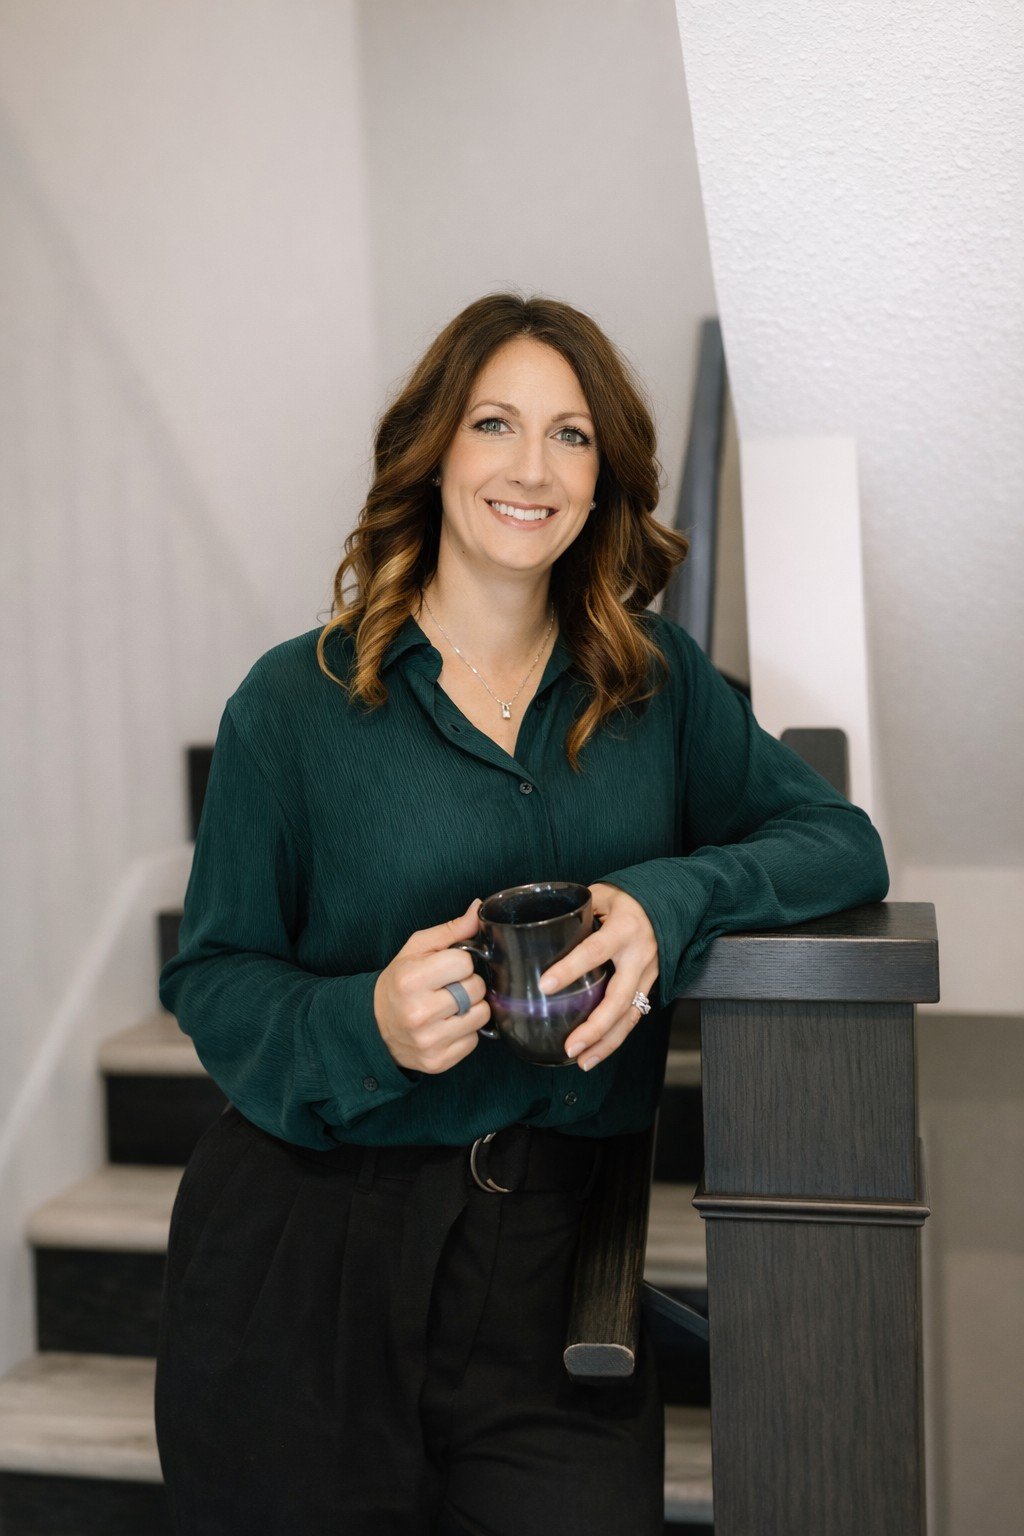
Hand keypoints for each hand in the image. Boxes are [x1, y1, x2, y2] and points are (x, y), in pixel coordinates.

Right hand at [374, 898, 490, 1073]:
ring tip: (451, 1006)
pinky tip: (448, 1025)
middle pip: (476, 989)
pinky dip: (466, 1032)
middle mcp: (419, 1012)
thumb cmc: (399, 983)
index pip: (465, 962)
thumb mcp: (415, 950)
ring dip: (472, 1008)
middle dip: (469, 984)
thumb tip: (479, 909)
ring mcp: (429, 1040)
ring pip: (481, 1015)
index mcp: (411, 979)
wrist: (375, 1026)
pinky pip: (474, 1040)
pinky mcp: (438, 1061)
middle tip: (450, 987)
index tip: (448, 967)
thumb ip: (450, 930)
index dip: (461, 962)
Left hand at [537, 883, 658, 1070]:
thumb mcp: (602, 895)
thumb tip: (538, 931)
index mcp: (624, 928)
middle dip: (594, 1027)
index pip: (593, 951)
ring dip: (606, 1042)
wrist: (671, 902)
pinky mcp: (650, 986)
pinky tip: (596, 1052)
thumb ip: (575, 913)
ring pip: (629, 1016)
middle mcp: (639, 955)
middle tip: (570, 1045)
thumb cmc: (630, 898)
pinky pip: (633, 1016)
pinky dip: (615, 1038)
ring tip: (582, 1060)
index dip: (570, 969)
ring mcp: (648, 974)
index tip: (545, 985)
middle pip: (618, 999)